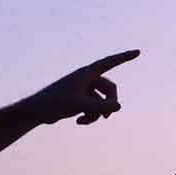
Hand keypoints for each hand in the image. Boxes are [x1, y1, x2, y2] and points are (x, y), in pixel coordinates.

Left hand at [20, 50, 139, 125]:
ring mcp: (84, 90)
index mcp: (87, 73)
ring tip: (86, 120)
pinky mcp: (81, 101)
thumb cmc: (55, 103)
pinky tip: (79, 122)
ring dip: (98, 113)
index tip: (138, 52)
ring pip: (103, 102)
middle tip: (107, 116)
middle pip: (110, 89)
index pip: (110, 62)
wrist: (37, 111)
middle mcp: (87, 79)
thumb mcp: (80, 104)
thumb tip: (119, 107)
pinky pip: (95, 109)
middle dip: (110, 103)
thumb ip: (101, 106)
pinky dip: (90, 116)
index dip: (124, 57)